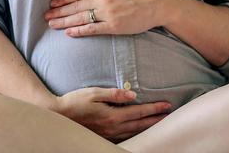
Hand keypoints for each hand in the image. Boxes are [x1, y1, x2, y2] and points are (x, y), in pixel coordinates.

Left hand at [45, 0, 165, 36]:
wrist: (158, 4)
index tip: (53, 3)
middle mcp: (103, 0)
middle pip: (76, 6)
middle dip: (59, 11)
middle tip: (46, 15)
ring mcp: (108, 14)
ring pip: (81, 18)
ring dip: (64, 21)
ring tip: (52, 24)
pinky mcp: (114, 27)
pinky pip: (93, 29)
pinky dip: (80, 31)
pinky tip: (69, 33)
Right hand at [54, 87, 170, 141]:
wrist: (59, 115)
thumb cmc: (76, 101)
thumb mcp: (94, 93)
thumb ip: (115, 94)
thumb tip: (133, 94)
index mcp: (112, 115)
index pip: (139, 111)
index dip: (154, 108)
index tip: (167, 105)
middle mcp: (113, 127)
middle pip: (140, 124)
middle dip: (156, 119)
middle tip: (169, 115)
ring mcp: (109, 133)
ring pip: (134, 132)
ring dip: (148, 127)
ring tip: (159, 122)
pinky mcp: (104, 136)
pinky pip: (125, 136)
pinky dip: (136, 132)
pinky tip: (139, 130)